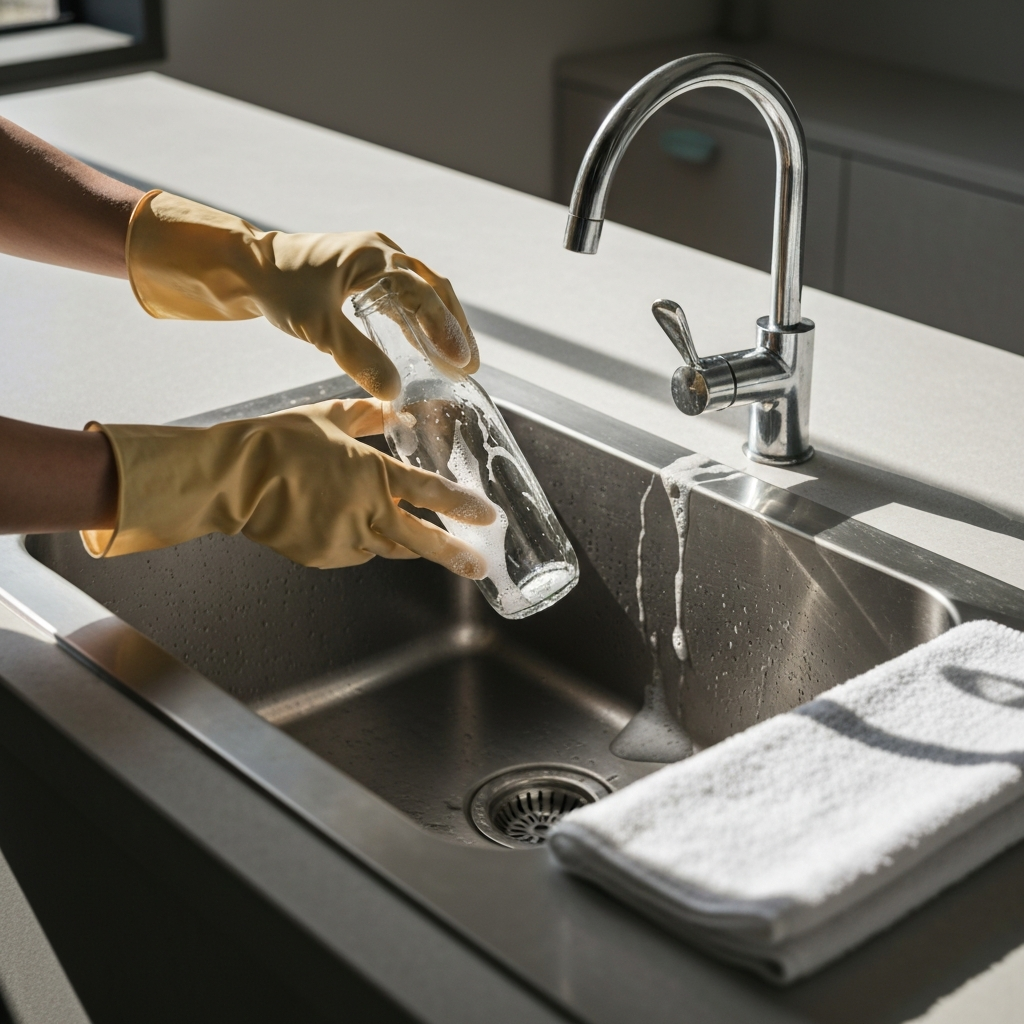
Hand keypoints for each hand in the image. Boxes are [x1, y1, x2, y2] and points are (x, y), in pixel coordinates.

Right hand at [82, 399, 493, 574]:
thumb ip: (367, 416)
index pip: (429, 492)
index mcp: (372, 474)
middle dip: (454, 554)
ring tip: (418, 541)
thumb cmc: (277, 443)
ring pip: (386, 547)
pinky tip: (344, 524)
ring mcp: (345, 540)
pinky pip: (354, 552)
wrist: (232, 479)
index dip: (462, 506)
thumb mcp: (329, 417)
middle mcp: (365, 512)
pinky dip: (359, 541)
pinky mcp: (325, 557)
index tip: (486, 516)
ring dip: (400, 541)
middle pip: (421, 539)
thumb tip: (392, 407)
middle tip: (478, 566)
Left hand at [125, 191, 478, 398]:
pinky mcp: (368, 278)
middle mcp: (383, 254)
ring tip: (459, 362)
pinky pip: (406, 300)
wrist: (248, 269)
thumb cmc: (279, 289)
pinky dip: (421, 325)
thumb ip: (357, 358)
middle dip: (454, 328)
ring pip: (424, 295)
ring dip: (442, 327)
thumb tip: (394, 391)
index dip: (445, 329)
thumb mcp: (318, 328)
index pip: (423, 294)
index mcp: (375, 257)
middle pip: (435, 289)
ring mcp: (377, 264)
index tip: (461, 361)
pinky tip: (429, 351)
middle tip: (470, 365)